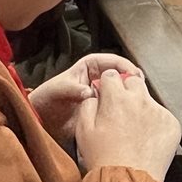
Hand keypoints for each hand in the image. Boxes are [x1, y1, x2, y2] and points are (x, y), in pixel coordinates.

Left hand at [29, 53, 143, 145]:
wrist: (42, 120)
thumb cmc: (47, 99)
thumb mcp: (58, 90)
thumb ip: (73, 89)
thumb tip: (88, 92)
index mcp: (90, 65)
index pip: (114, 61)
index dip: (126, 67)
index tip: (134, 77)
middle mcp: (100, 77)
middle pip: (123, 75)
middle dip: (132, 82)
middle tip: (139, 90)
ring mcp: (103, 93)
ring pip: (123, 90)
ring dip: (129, 95)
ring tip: (136, 102)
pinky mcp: (104, 107)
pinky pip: (118, 105)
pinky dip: (124, 108)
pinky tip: (128, 113)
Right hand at [74, 68, 181, 181]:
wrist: (128, 181)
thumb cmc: (104, 158)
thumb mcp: (83, 130)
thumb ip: (88, 104)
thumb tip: (96, 94)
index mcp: (116, 99)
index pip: (112, 75)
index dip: (107, 84)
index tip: (107, 93)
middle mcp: (140, 100)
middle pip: (133, 81)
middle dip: (126, 90)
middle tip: (120, 110)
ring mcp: (158, 112)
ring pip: (148, 99)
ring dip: (141, 107)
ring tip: (132, 130)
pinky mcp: (171, 123)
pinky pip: (162, 116)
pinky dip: (155, 122)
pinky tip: (145, 138)